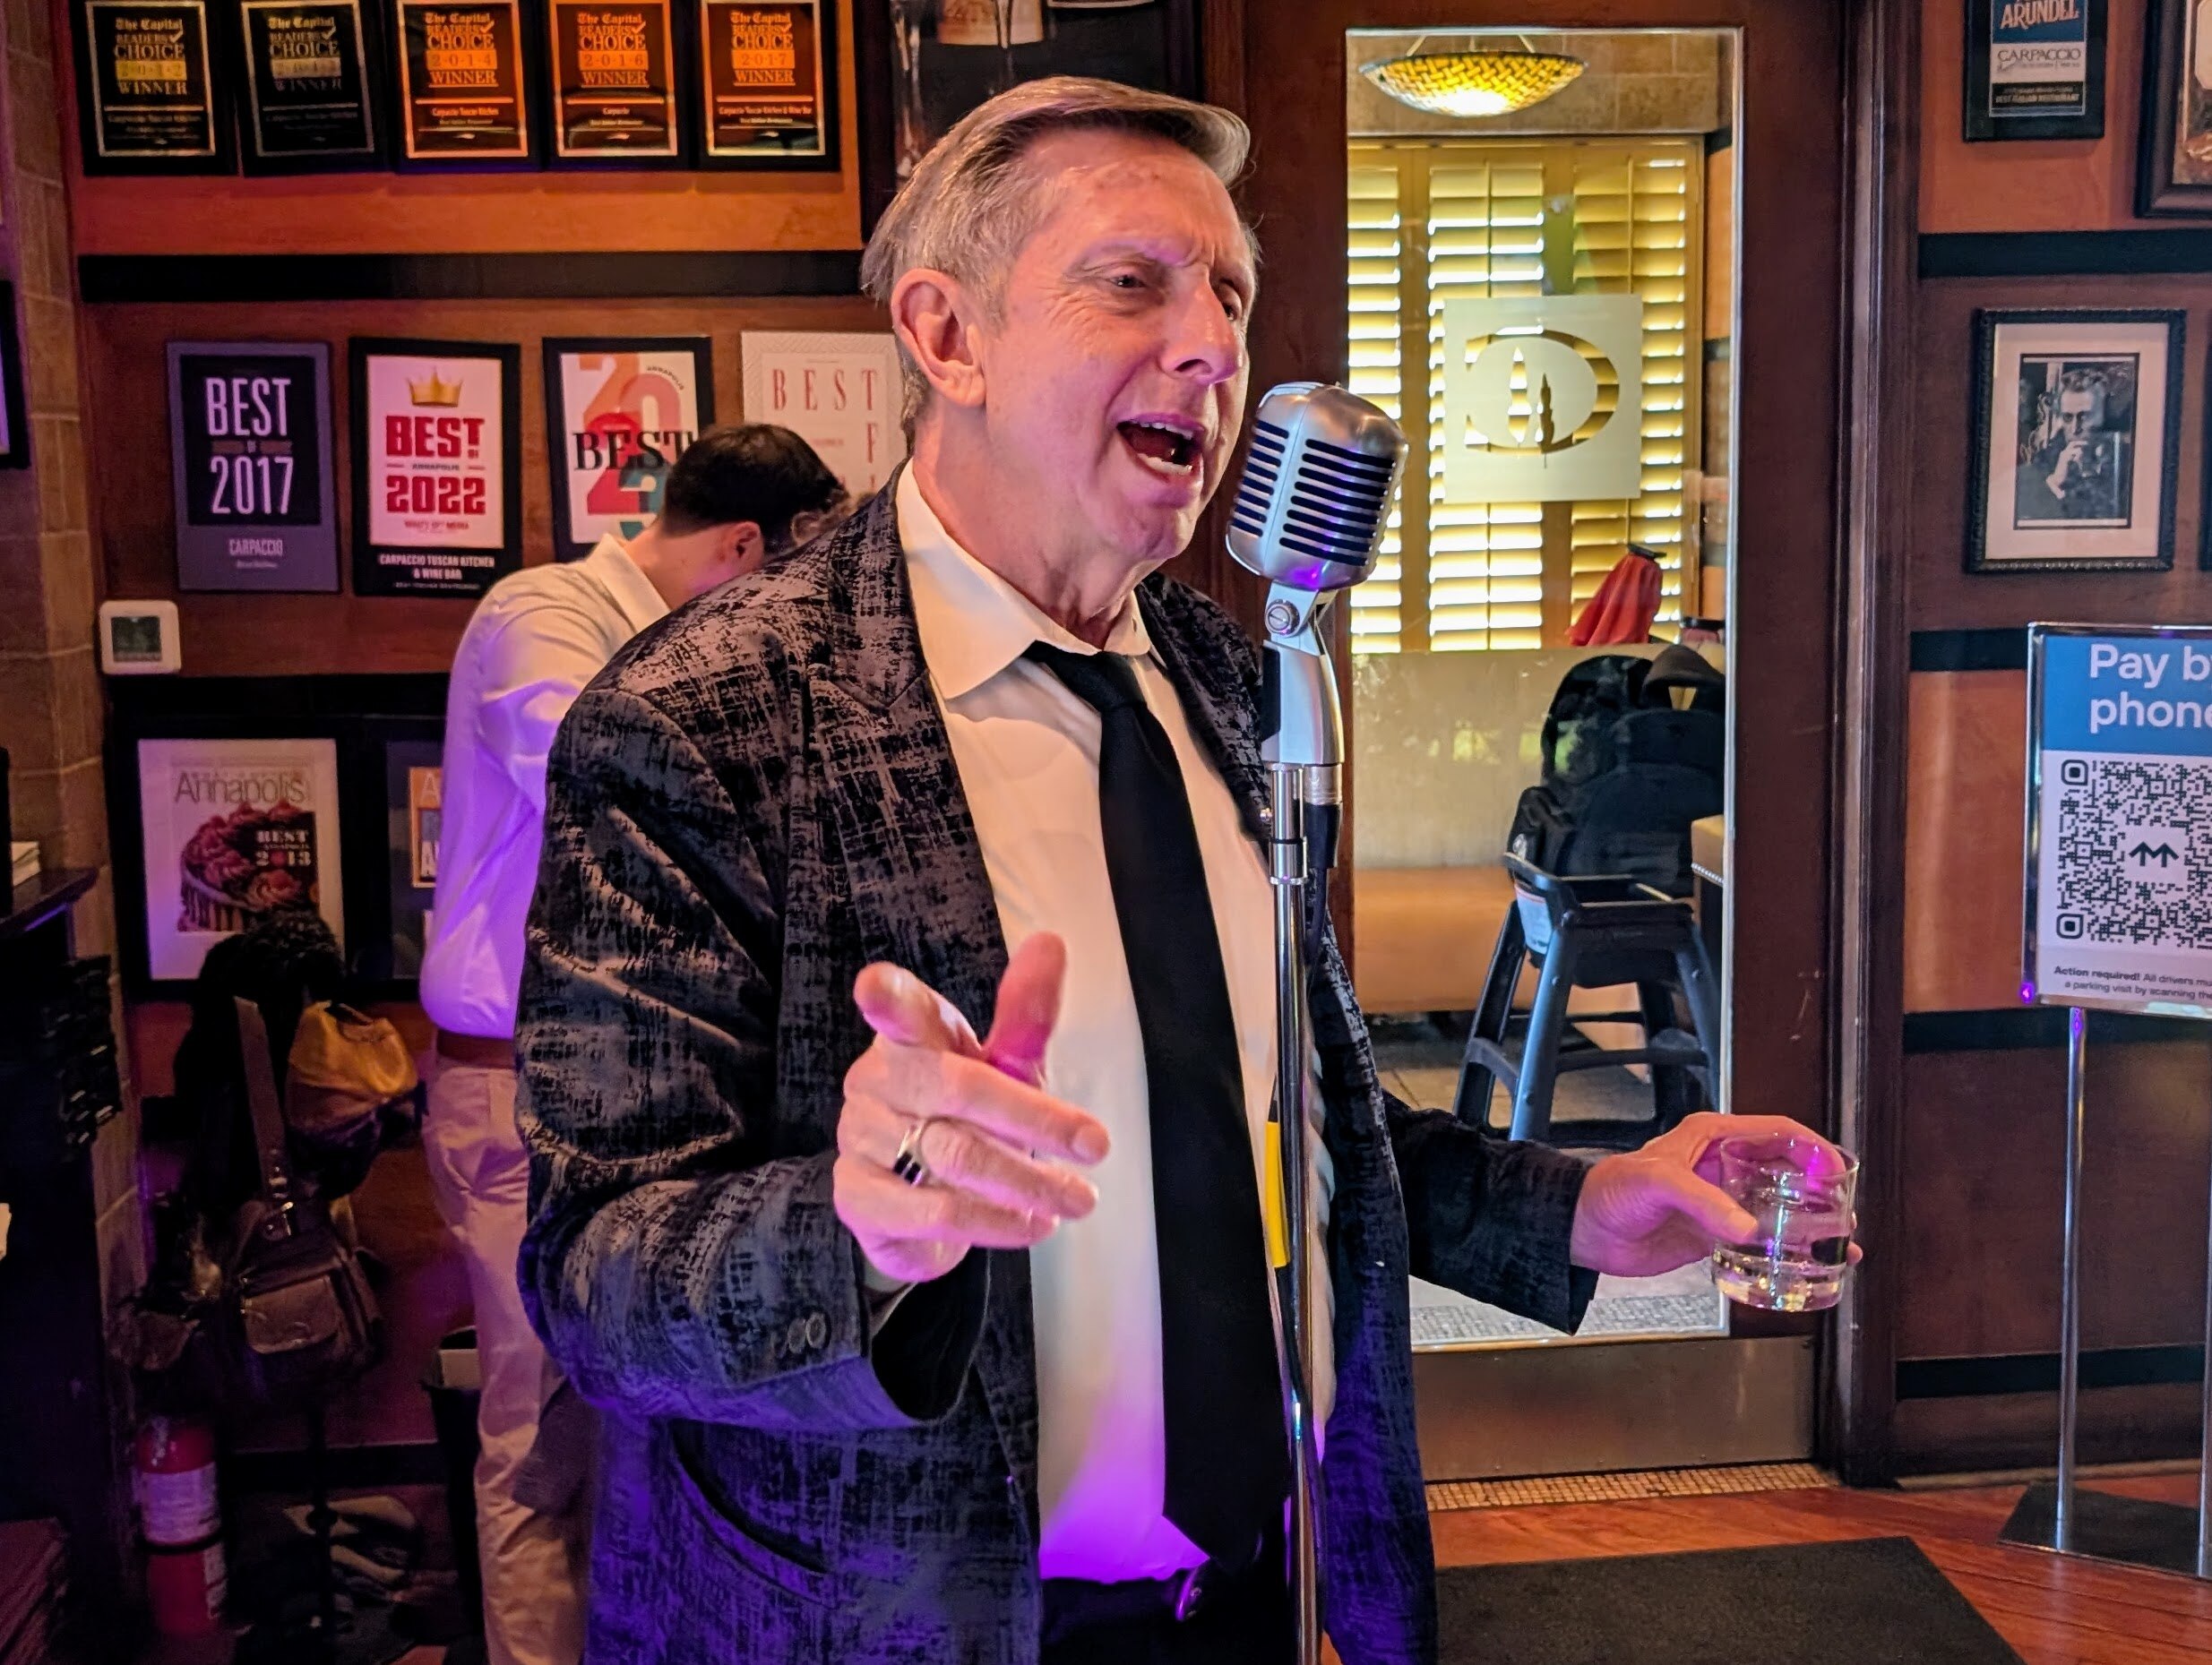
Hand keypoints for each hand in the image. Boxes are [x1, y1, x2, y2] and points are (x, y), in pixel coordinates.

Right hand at [834, 934, 1108, 1286]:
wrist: (920, 1205)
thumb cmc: (970, 1117)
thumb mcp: (1006, 1067)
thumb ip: (1026, 1015)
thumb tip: (1051, 941)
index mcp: (912, 1035)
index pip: (898, 1010)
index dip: (886, 997)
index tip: (873, 986)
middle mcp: (876, 1078)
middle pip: (960, 1089)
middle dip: (1036, 1119)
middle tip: (1096, 1146)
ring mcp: (860, 1138)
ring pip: (953, 1155)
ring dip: (1027, 1181)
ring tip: (1077, 1198)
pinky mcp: (858, 1198)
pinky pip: (932, 1211)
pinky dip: (994, 1222)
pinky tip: (1032, 1225)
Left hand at [1568, 1112, 1859, 1279]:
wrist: (1583, 1228)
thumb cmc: (1610, 1191)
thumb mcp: (1658, 1183)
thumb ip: (1703, 1202)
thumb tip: (1747, 1228)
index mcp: (1714, 1138)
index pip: (1777, 1132)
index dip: (1812, 1148)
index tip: (1837, 1172)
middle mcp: (1724, 1166)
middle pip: (1787, 1170)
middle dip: (1821, 1189)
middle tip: (1845, 1214)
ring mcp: (1722, 1200)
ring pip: (1779, 1206)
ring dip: (1809, 1223)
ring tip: (1839, 1245)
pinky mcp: (1715, 1232)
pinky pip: (1759, 1239)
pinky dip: (1784, 1250)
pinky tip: (1805, 1265)